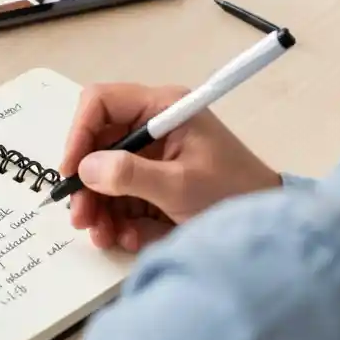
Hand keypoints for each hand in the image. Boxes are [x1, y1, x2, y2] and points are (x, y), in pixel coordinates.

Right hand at [60, 83, 280, 251]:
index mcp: (162, 107)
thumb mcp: (180, 186)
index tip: (71, 172)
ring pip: (104, 171)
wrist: (268, 227)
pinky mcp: (154, 178)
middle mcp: (153, 123)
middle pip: (97, 142)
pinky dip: (116, 216)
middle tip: (81, 218)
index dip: (79, 134)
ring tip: (103, 236)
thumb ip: (131, 175)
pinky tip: (126, 236)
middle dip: (87, 182)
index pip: (100, 103)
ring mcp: (153, 152)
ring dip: (98, 205)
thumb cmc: (233, 195)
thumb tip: (86, 170)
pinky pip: (120, 192)